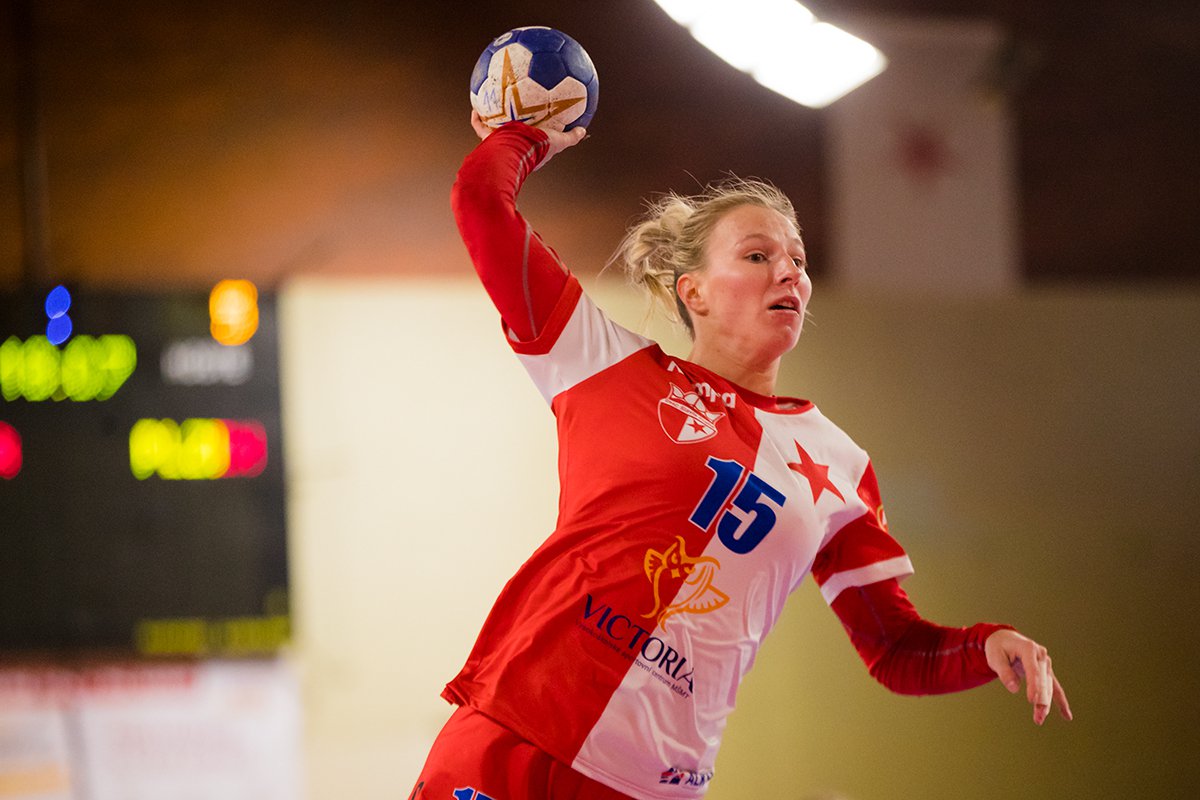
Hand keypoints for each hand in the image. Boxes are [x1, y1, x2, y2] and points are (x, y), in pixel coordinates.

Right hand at [470, 111, 586, 167]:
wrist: (515, 150)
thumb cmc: (537, 148)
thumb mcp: (558, 141)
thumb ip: (570, 137)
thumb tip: (583, 130)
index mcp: (530, 152)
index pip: (534, 145)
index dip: (537, 137)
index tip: (538, 126)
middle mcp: (514, 149)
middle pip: (513, 138)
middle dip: (513, 129)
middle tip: (515, 114)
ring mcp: (500, 145)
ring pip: (495, 133)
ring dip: (494, 122)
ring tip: (492, 107)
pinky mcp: (488, 139)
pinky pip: (480, 127)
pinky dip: (477, 118)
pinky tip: (477, 105)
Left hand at [985, 628, 1072, 724]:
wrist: (1004, 639)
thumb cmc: (998, 648)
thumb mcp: (995, 658)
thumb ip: (1004, 673)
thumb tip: (1014, 689)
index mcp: (1028, 648)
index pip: (1033, 670)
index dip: (1034, 686)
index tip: (1032, 701)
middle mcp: (1040, 655)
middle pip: (1043, 681)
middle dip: (1041, 700)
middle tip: (1038, 718)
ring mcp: (1045, 663)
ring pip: (1048, 686)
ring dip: (1046, 704)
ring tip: (1039, 719)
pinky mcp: (1046, 671)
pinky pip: (1054, 687)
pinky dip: (1060, 701)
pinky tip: (1066, 716)